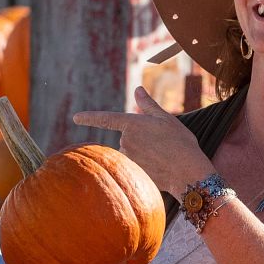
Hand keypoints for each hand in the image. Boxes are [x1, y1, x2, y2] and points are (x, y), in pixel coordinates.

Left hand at [73, 87, 215, 195]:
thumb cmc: (180, 142)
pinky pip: (135, 167)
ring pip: (131, 153)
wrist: (187, 172)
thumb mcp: (166, 119)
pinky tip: (160, 168)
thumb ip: (148, 105)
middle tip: (163, 143)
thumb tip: (138, 89)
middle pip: (127, 138)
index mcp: (132, 124)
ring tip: (163, 157)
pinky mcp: (132, 173)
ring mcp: (127, 158)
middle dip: (141, 140)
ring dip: (143, 154)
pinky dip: (146, 166)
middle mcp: (125, 141)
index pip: (106, 119)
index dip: (89, 118)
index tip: (75, 118)